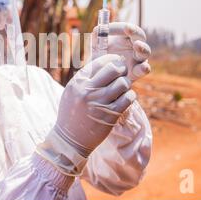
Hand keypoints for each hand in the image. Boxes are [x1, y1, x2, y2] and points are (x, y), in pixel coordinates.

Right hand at [37, 54, 135, 174]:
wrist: (70, 139)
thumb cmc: (72, 113)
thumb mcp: (72, 92)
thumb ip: (85, 79)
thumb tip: (103, 63)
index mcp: (78, 83)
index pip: (99, 62)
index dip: (112, 60)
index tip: (117, 62)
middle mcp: (88, 91)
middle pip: (113, 69)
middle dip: (121, 70)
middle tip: (123, 74)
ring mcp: (99, 103)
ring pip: (123, 83)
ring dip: (126, 84)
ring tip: (123, 89)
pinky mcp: (110, 115)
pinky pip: (128, 98)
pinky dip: (130, 96)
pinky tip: (126, 98)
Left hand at [92, 22, 150, 80]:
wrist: (98, 77)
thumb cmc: (98, 58)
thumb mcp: (94, 48)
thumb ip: (95, 39)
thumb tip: (96, 31)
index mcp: (125, 38)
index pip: (126, 28)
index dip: (119, 26)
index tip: (106, 28)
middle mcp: (134, 46)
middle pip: (139, 36)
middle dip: (134, 32)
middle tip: (128, 28)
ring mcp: (137, 59)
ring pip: (145, 52)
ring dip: (142, 48)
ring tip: (137, 46)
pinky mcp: (136, 73)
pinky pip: (143, 70)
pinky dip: (144, 68)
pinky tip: (143, 67)